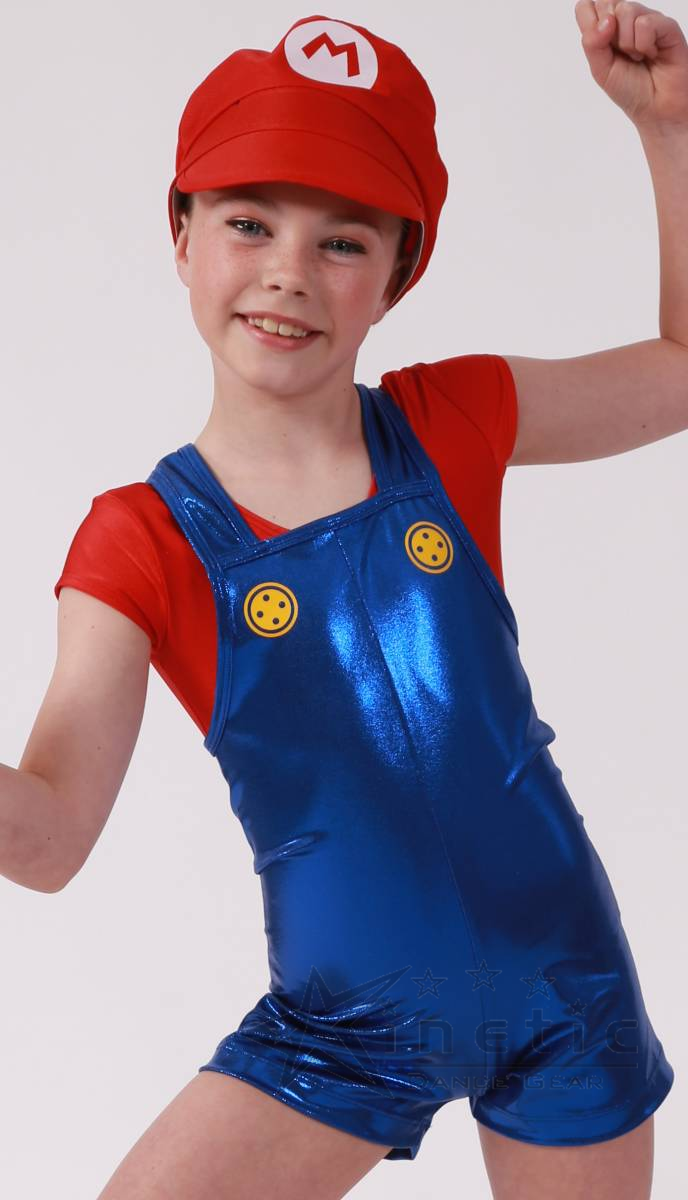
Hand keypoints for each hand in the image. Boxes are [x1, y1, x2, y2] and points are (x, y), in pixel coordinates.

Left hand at [574, 1, 687, 131]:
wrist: (655, 110)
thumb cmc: (630, 89)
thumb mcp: (600, 69)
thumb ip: (592, 43)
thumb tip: (605, 21)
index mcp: (607, 29)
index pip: (586, 6)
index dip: (590, 22)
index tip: (601, 45)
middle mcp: (626, 20)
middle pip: (606, 2)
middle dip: (609, 34)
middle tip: (622, 53)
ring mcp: (647, 19)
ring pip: (626, 10)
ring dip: (627, 42)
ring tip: (638, 57)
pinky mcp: (666, 25)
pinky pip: (645, 23)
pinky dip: (644, 44)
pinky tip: (651, 54)